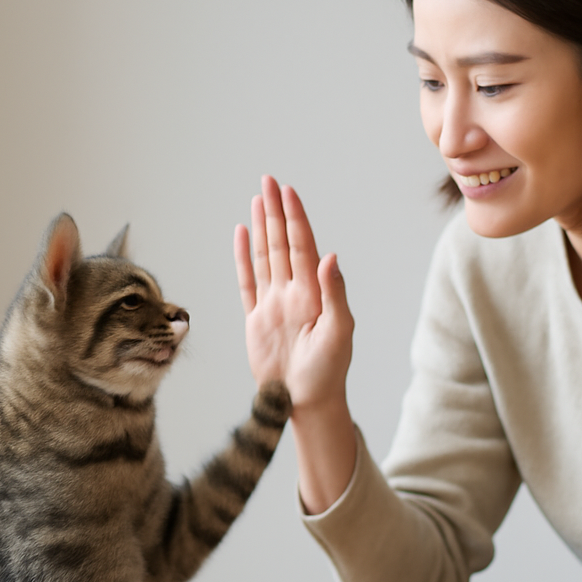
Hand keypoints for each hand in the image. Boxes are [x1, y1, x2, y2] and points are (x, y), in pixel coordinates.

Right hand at [234, 176, 353, 411]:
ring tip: (257, 201)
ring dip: (261, 228)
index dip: (296, 218)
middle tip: (269, 181)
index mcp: (314, 293)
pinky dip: (243, 258)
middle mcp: (293, 292)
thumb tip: (329, 257)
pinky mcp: (255, 319)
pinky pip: (247, 282)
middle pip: (282, 243)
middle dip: (276, 212)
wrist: (305, 400)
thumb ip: (334, 294)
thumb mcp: (339, 332)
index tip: (288, 192)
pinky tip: (241, 235)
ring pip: (265, 256)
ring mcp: (273, 303)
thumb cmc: (328, 371)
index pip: (303, 246)